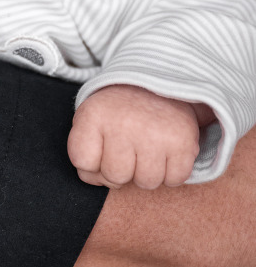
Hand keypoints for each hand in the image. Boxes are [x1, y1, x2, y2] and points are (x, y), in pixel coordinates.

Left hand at [68, 85, 201, 189]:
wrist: (160, 83)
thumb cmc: (119, 112)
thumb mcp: (91, 120)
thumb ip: (85, 153)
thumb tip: (98, 181)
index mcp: (94, 115)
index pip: (82, 161)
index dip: (92, 162)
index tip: (101, 146)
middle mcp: (123, 124)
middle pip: (115, 176)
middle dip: (122, 170)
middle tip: (129, 148)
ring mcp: (155, 134)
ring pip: (146, 182)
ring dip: (147, 173)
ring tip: (148, 148)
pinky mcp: (184, 142)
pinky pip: (175, 180)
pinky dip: (172, 173)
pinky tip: (166, 153)